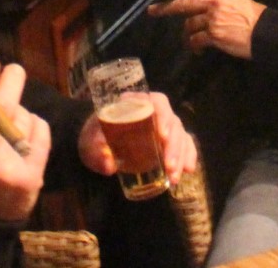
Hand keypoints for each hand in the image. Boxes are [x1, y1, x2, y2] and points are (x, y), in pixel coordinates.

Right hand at [0, 57, 49, 222]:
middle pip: (2, 108)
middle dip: (10, 81)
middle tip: (13, 70)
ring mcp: (11, 170)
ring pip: (23, 116)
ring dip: (18, 113)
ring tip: (8, 128)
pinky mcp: (33, 176)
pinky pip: (41, 129)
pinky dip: (34, 126)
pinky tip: (24, 138)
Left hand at [78, 93, 198, 180]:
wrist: (95, 143)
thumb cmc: (93, 137)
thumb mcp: (89, 143)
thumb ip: (96, 152)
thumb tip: (109, 165)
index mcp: (136, 104)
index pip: (156, 101)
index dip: (163, 115)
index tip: (161, 134)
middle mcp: (154, 113)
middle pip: (172, 122)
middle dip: (174, 145)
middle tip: (169, 165)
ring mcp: (163, 126)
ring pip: (180, 135)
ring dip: (180, 155)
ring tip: (174, 176)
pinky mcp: (167, 141)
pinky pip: (184, 144)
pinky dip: (188, 156)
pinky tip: (188, 170)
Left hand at [148, 0, 265, 58]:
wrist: (266, 33)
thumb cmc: (255, 17)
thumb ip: (218, 0)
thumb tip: (202, 8)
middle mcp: (215, 2)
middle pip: (184, 3)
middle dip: (166, 8)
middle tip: (152, 11)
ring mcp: (213, 18)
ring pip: (189, 24)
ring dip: (187, 35)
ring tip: (191, 43)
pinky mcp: (214, 35)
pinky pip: (195, 40)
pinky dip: (194, 46)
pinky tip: (199, 50)